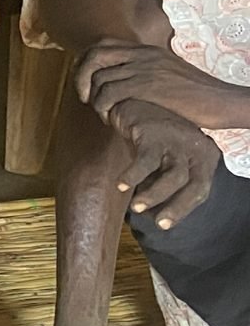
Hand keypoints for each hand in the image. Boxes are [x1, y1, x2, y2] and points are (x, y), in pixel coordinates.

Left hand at [75, 41, 249, 136]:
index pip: (102, 44)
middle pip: (94, 55)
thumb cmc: (196, 95)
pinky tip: (109, 118)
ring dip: (93, 98)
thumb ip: (144, 71)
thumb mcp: (167, 74)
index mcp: (146, 50)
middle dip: (80, 77)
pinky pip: (109, 92)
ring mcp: (145, 68)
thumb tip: (120, 81)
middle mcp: (143, 54)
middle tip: (84, 97)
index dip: (85, 61)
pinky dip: (102, 106)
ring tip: (102, 113)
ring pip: (99, 77)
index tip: (84, 81)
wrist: (221, 101)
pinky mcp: (148, 86)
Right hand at [102, 99, 219, 226]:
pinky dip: (133, 176)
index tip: (164, 224)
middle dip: (177, 207)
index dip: (184, 209)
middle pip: (194, 185)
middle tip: (158, 224)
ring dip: (155, 195)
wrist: (134, 101)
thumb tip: (154, 212)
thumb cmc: (150, 135)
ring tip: (136, 208)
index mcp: (205, 155)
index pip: (201, 189)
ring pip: (174, 176)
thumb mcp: (165, 158)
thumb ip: (165, 179)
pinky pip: (146, 161)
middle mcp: (196, 147)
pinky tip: (120, 185)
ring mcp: (177, 139)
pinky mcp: (154, 133)